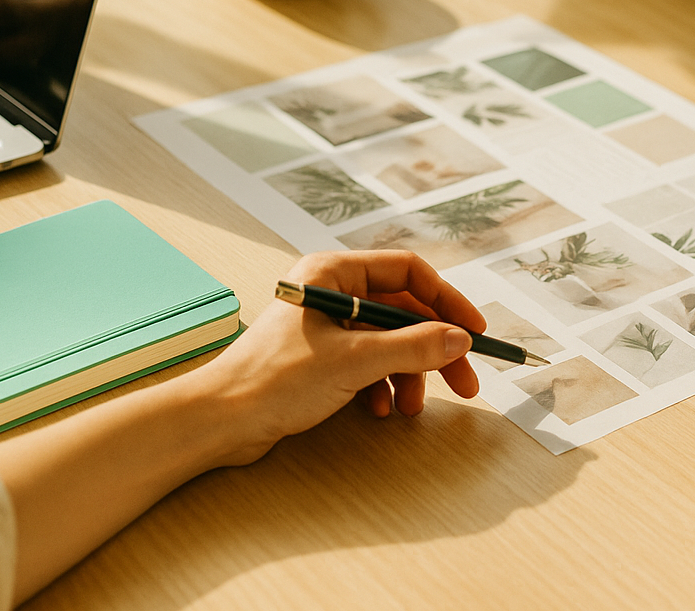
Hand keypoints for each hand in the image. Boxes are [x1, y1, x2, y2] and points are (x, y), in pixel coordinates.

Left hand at [0, 249, 485, 602]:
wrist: (220, 421)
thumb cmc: (273, 380)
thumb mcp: (354, 362)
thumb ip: (413, 347)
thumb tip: (459, 339)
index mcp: (333, 272)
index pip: (408, 272)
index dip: (446, 301)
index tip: (474, 332)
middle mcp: (331, 291)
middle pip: (403, 311)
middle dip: (433, 348)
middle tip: (464, 381)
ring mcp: (326, 325)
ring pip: (389, 341)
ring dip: (409, 374)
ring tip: (412, 407)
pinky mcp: (320, 358)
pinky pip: (369, 363)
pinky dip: (383, 386)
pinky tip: (380, 410)